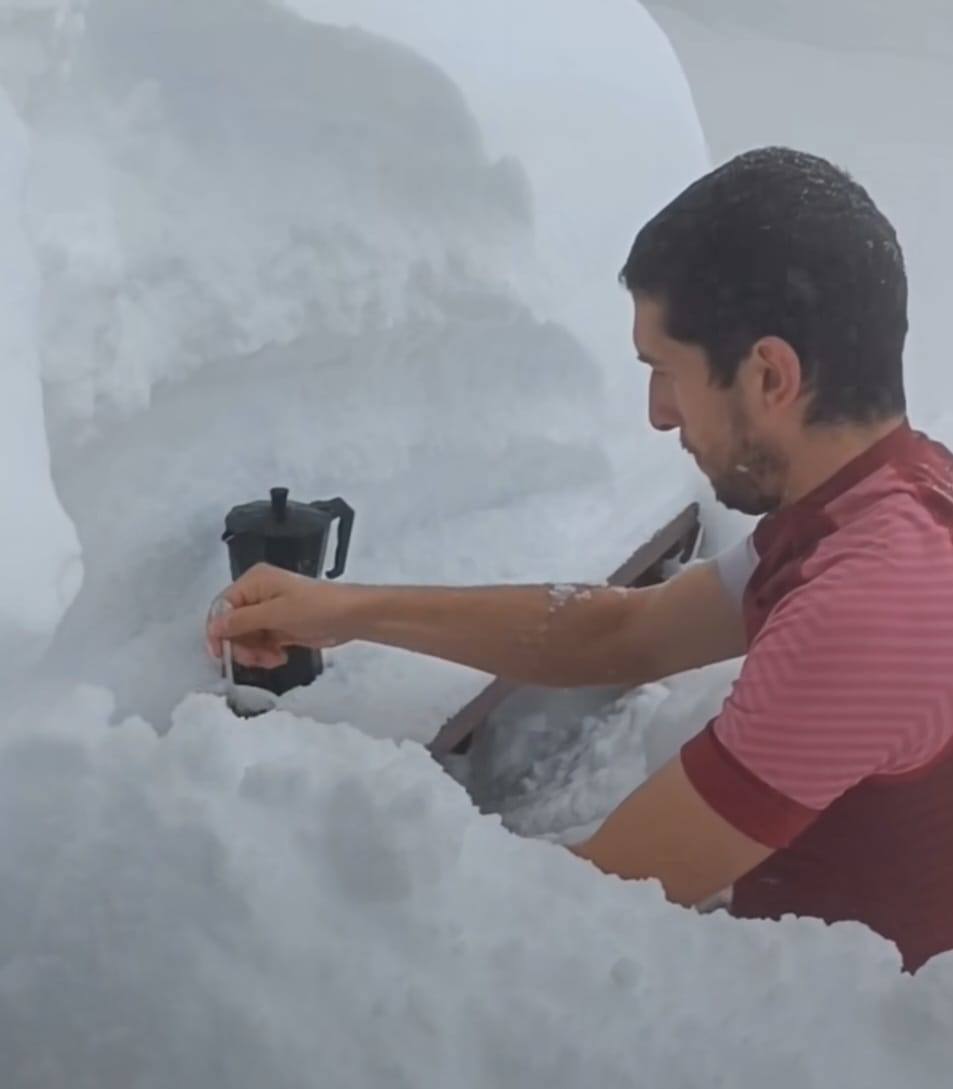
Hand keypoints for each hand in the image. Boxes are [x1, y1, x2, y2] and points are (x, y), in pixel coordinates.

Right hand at [206, 563, 362, 668]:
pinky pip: (261, 643)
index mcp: (254, 582)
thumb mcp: (277, 614)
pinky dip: (266, 653)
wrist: (351, 617)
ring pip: (245, 638)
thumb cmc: (316, 608)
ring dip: (255, 653)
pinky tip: (280, 657)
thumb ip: (242, 621)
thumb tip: (213, 626)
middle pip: (232, 625)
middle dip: (241, 645)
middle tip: (256, 659)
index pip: (222, 607)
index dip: (217, 631)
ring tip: (273, 658)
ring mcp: (269, 612)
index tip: (220, 654)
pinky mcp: (279, 627)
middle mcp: (257, 594)